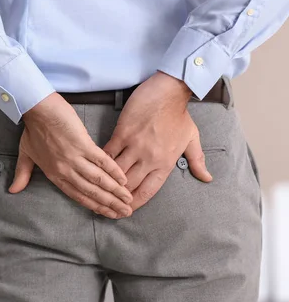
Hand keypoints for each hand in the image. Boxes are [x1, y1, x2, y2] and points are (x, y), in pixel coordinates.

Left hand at [9, 92, 132, 218]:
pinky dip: (113, 171)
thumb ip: (22, 175)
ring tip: (128, 200)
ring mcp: (74, 158)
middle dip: (110, 204)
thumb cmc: (33, 129)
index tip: (108, 214)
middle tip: (125, 212)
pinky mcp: (83, 144)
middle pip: (91, 192)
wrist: (38, 109)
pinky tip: (123, 179)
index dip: (94, 206)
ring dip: (115, 191)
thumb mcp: (25, 154)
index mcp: (54, 174)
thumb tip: (13, 190)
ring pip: (98, 180)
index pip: (77, 195)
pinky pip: (101, 161)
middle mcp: (65, 170)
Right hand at [103, 71, 212, 211]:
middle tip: (108, 201)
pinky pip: (109, 153)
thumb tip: (206, 178)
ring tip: (99, 188)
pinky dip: (103, 162)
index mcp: (165, 162)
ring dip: (108, 181)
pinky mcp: (123, 133)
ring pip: (117, 171)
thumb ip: (197, 161)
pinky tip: (96, 167)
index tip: (127, 209)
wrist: (168, 91)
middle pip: (129, 185)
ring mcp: (135, 146)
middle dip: (118, 196)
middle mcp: (150, 158)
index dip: (135, 203)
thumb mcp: (192, 138)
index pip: (148, 191)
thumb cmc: (179, 114)